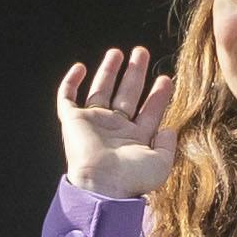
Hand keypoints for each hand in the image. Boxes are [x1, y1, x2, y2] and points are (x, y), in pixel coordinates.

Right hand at [55, 48, 175, 198]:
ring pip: (101, 90)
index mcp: (135, 138)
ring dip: (108, 71)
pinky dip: (71, 82)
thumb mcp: (160, 164)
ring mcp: (93, 122)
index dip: (158, 95)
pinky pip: (67, 97)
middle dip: (134, 73)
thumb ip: (168, 145)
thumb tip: (169, 128)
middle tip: (142, 52)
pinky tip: (80, 68)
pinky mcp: (73, 120)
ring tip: (117, 52)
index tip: (166, 79)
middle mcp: (115, 128)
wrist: (101, 184)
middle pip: (126, 94)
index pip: (149, 111)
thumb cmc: (131, 179)